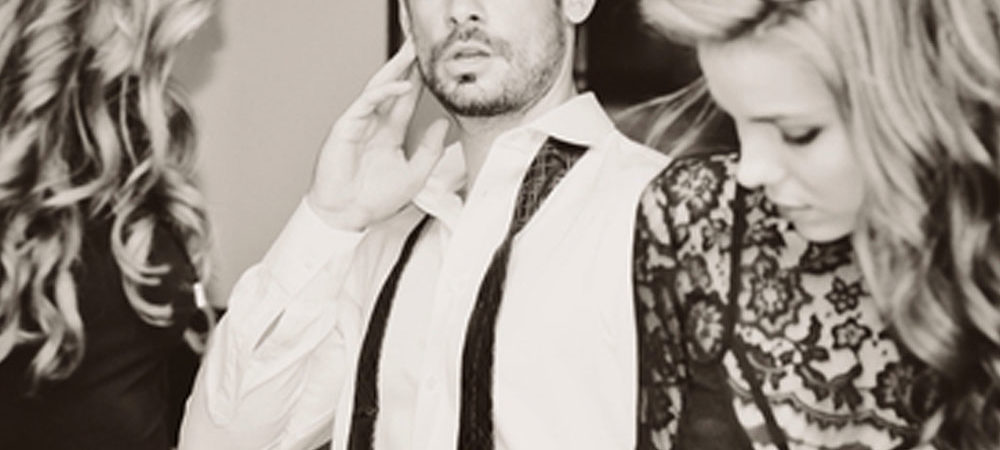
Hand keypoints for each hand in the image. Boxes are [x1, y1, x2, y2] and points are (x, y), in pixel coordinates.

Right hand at [307, 41, 449, 230]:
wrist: (347, 215)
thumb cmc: (375, 199)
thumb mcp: (414, 175)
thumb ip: (429, 150)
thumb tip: (443, 124)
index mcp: (389, 134)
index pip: (406, 102)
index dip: (419, 83)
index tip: (434, 67)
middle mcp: (374, 125)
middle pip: (392, 87)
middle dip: (406, 66)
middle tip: (421, 45)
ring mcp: (359, 124)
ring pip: (378, 88)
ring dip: (394, 69)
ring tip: (411, 51)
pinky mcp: (346, 127)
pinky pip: (366, 102)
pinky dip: (384, 92)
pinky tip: (402, 85)